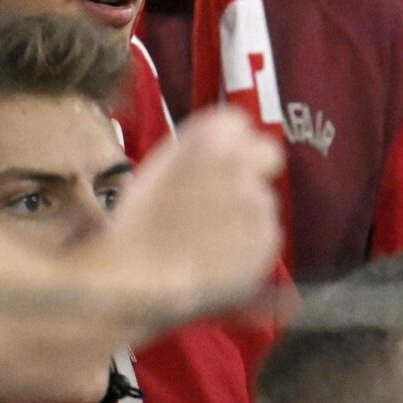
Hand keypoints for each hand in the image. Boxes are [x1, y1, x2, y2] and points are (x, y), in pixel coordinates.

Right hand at [80, 109, 282, 328]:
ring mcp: (260, 202)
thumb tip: (221, 155)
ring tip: (204, 239)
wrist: (135, 279)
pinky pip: (264, 235)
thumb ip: (197, 153)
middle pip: (267, 153)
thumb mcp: (158, 170)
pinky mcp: (268, 238)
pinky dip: (246, 245)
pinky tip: (215, 259)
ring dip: (243, 214)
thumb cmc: (134, 224)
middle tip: (225, 193)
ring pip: (261, 200)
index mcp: (212, 139)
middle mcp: (244, 163)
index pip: (238, 123)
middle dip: (254, 168)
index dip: (226, 144)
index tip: (213, 161)